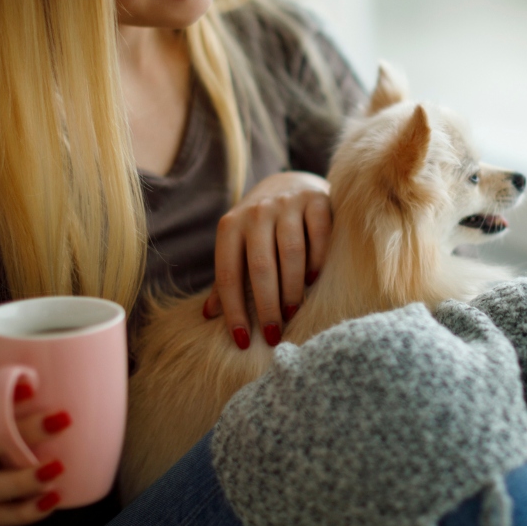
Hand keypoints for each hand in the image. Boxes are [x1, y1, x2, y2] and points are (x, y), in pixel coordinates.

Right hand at [0, 375, 70, 525]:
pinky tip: (54, 499)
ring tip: (58, 468)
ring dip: (22, 480)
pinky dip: (26, 512)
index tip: (32, 383)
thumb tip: (106, 348)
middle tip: (64, 419)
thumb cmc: (5, 405)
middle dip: (21, 433)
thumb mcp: (7, 383)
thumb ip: (40, 368)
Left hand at [203, 170, 331, 348]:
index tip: (242, 341)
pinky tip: (313, 280)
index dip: (234, 311)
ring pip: (290, 252)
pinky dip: (316, 259)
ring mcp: (287, 203)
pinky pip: (318, 234)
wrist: (290, 184)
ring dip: (292, 287)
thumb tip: (208, 315)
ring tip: (292, 313)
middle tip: (273, 335)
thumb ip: (226, 278)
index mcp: (230, 226)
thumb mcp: (238, 246)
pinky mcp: (316, 200)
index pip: (228, 274)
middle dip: (266, 306)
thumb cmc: (260, 228)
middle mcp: (256, 212)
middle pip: (260, 266)